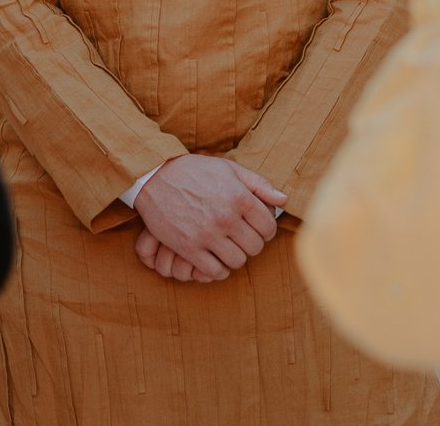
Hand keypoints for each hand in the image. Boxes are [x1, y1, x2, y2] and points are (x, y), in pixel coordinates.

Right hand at [133, 155, 285, 282]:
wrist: (155, 176)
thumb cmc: (195, 171)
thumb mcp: (229, 169)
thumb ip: (259, 184)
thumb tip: (284, 200)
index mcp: (240, 197)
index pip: (268, 227)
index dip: (266, 230)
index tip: (258, 229)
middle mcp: (226, 217)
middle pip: (255, 247)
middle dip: (252, 243)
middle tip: (242, 238)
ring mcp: (207, 234)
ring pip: (237, 261)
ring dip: (236, 256)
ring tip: (228, 247)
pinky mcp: (189, 248)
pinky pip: (214, 271)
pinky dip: (218, 268)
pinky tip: (214, 257)